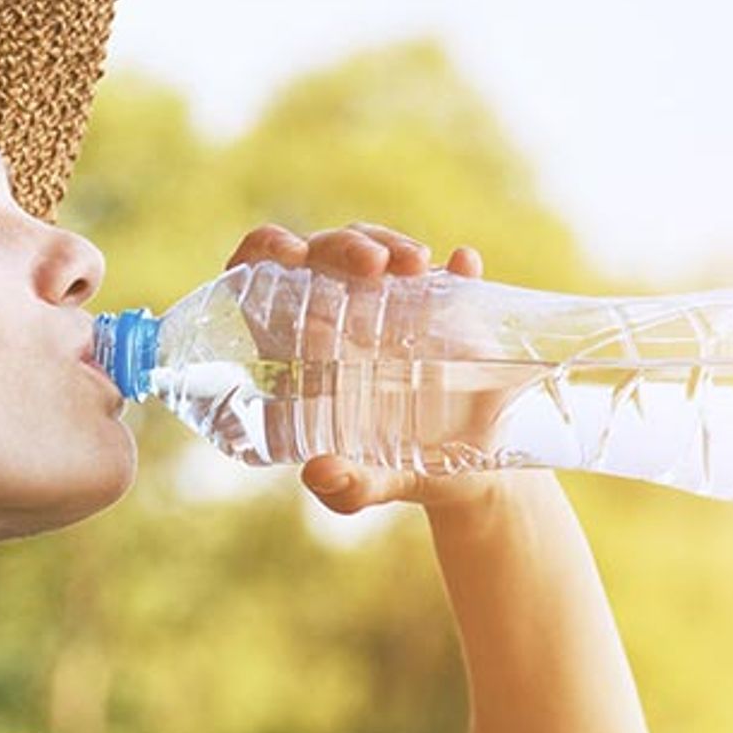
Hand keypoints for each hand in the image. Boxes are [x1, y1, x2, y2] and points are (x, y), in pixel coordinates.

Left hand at [222, 221, 523, 515]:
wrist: (468, 477)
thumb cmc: (399, 473)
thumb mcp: (371, 485)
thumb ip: (346, 487)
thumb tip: (319, 473)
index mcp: (304, 347)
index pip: (265, 277)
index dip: (265, 250)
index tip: (290, 253)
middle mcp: (344, 317)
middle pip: (325, 253)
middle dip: (344, 245)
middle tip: (374, 267)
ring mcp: (395, 308)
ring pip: (377, 248)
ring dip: (392, 245)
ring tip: (418, 268)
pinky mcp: (447, 312)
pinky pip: (446, 274)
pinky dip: (455, 267)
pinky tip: (465, 266)